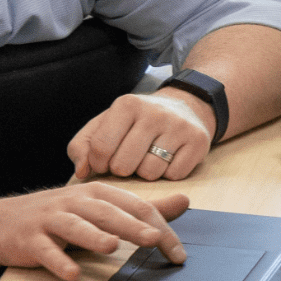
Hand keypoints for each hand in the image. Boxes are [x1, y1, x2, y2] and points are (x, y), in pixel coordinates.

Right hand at [0, 183, 188, 280]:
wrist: (1, 222)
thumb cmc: (59, 215)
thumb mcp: (100, 207)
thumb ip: (141, 207)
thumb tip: (185, 200)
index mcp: (95, 193)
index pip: (133, 206)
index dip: (158, 226)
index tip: (177, 252)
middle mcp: (74, 202)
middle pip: (106, 212)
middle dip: (131, 226)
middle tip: (154, 239)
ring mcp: (50, 219)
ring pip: (74, 226)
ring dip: (93, 236)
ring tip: (111, 246)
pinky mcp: (30, 239)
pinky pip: (45, 251)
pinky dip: (58, 261)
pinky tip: (72, 273)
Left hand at [67, 90, 212, 180]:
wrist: (186, 107)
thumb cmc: (136, 122)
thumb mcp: (106, 124)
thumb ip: (83, 146)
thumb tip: (82, 172)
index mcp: (126, 104)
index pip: (101, 148)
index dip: (99, 163)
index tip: (104, 162)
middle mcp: (153, 112)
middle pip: (124, 165)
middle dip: (122, 169)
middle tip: (129, 159)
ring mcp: (178, 126)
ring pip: (150, 173)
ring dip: (145, 173)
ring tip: (149, 157)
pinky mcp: (198, 141)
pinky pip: (174, 176)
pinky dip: (168, 174)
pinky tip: (168, 159)